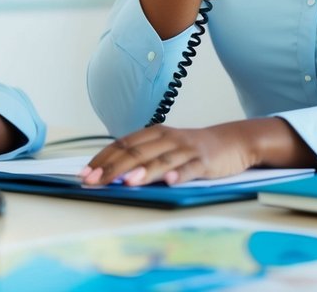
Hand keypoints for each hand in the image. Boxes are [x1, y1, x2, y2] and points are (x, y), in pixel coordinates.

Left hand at [79, 123, 257, 186]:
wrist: (232, 142)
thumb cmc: (192, 150)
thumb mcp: (165, 149)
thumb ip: (143, 158)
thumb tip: (111, 175)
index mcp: (155, 134)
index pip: (123, 144)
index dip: (102, 158)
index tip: (85, 173)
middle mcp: (168, 138)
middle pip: (137, 152)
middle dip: (113, 168)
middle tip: (94, 182)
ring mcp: (186, 149)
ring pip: (161, 160)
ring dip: (144, 172)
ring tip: (128, 182)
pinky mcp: (204, 161)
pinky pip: (190, 169)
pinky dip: (180, 175)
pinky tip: (170, 182)